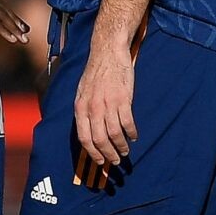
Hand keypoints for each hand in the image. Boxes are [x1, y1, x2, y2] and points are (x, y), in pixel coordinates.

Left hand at [75, 39, 137, 167]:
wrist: (108, 52)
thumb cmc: (96, 72)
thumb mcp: (82, 92)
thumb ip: (84, 110)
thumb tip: (87, 130)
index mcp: (80, 108)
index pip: (84, 138)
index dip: (92, 153)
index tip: (100, 161)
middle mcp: (92, 108)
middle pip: (99, 139)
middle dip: (108, 154)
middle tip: (115, 162)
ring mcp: (108, 104)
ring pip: (114, 134)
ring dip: (121, 146)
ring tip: (125, 152)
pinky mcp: (123, 99)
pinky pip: (127, 122)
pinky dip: (132, 132)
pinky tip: (134, 136)